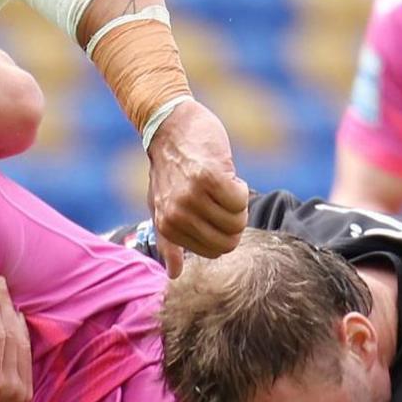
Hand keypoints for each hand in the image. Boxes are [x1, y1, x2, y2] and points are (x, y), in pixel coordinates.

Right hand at [0, 277, 31, 401]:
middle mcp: (11, 385)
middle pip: (13, 336)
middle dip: (6, 307)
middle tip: (0, 284)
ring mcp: (21, 391)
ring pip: (23, 345)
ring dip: (15, 319)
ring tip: (7, 297)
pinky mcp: (24, 394)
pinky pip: (26, 358)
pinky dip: (21, 337)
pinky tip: (15, 321)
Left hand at [145, 99, 248, 276]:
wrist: (169, 126)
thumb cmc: (169, 168)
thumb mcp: (161, 206)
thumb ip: (168, 241)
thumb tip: (174, 276)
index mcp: (167, 226)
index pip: (215, 251)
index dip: (222, 230)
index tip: (210, 209)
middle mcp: (177, 214)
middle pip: (230, 239)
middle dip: (234, 220)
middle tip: (219, 197)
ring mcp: (191, 196)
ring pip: (238, 219)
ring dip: (236, 200)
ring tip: (217, 183)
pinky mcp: (209, 177)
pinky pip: (241, 198)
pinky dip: (240, 186)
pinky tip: (224, 173)